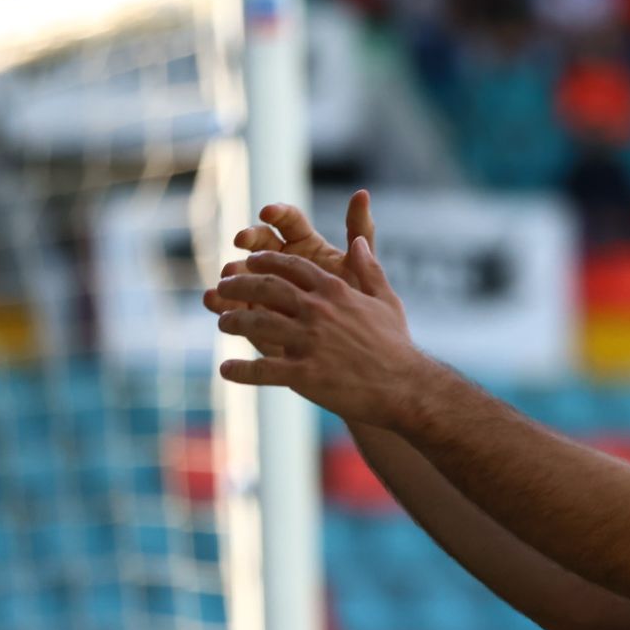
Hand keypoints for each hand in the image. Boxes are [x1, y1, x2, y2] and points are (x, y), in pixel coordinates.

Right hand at [202, 191, 399, 355]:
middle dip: (249, 238)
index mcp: (306, 245)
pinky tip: (213, 299)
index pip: (287, 221)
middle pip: (259, 241)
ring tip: (228, 272)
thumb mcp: (361, 270)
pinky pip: (230, 304)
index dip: (277, 214)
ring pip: (241, 271)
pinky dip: (220, 301)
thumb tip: (362, 192)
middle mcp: (281, 261)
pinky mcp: (252, 313)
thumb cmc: (357, 306)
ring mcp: (263, 286)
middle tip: (243, 240)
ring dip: (233, 269)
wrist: (351, 353)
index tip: (269, 213)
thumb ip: (361, 233)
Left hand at [204, 222, 426, 428]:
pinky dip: (241, 370)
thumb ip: (369, 269)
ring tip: (223, 323)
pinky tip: (227, 370)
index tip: (249, 261)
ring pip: (256, 323)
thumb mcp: (386, 301)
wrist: (406, 387)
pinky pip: (261, 369)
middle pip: (265, 288)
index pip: (290, 266)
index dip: (264, 261)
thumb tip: (359, 242)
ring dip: (233, 321)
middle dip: (239, 284)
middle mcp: (318, 311)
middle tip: (224, 286)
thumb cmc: (397, 345)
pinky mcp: (303, 374)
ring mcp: (308, 342)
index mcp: (335, 291)